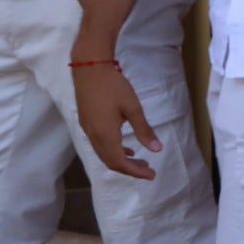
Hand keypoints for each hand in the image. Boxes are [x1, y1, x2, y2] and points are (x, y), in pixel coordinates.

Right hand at [71, 62, 159, 180]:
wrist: (90, 69)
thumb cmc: (114, 86)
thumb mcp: (133, 108)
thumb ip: (144, 130)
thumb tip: (156, 150)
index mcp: (105, 134)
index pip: (119, 162)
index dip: (135, 172)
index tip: (151, 175)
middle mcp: (93, 136)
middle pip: (110, 162)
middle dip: (129, 169)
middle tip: (148, 170)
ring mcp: (88, 130)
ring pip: (104, 154)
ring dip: (121, 160)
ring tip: (140, 161)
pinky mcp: (86, 123)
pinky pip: (99, 145)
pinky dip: (113, 151)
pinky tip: (126, 147)